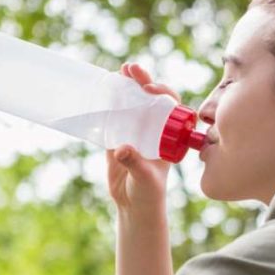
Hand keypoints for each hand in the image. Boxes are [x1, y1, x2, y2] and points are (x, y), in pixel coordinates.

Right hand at [106, 63, 181, 216]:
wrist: (133, 206)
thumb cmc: (148, 193)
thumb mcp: (145, 178)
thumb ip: (135, 163)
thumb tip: (121, 148)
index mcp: (170, 135)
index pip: (172, 106)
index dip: (163, 92)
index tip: (150, 88)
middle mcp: (155, 129)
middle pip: (151, 98)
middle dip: (143, 81)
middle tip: (131, 69)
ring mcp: (136, 131)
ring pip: (133, 102)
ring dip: (126, 86)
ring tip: (118, 72)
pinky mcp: (118, 136)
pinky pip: (114, 114)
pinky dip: (109, 101)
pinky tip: (103, 89)